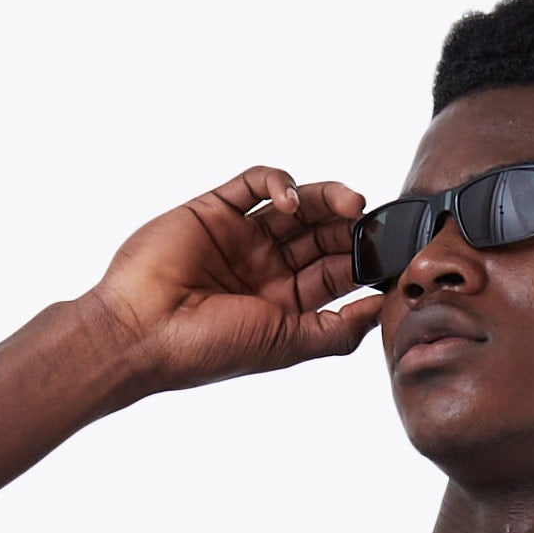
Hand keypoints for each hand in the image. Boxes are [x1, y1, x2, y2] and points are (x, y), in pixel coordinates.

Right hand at [76, 164, 382, 397]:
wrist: (140, 331)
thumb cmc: (206, 349)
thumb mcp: (283, 346)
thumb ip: (335, 331)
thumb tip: (380, 311)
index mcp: (283, 306)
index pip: (335, 275)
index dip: (364, 262)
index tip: (393, 256)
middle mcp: (264, 270)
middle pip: (321, 237)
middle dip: (350, 229)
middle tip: (375, 224)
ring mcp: (241, 238)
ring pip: (297, 207)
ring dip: (326, 200)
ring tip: (350, 204)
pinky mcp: (215, 209)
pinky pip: (255, 184)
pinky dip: (280, 183)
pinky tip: (291, 201)